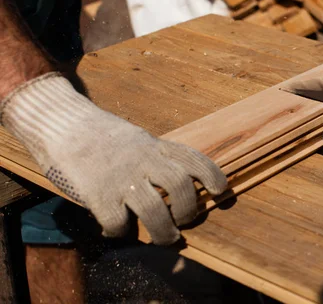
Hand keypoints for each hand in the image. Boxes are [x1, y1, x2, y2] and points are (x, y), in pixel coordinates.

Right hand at [0, 73, 227, 244]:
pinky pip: (119, 224)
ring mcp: (122, 178)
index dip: (213, 176)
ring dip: (165, 233)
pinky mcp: (98, 194)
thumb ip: (155, 157)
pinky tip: (116, 229)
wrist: (62, 123)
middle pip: (181, 188)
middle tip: (185, 221)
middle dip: (189, 211)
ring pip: (156, 212)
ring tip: (165, 239)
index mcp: (155, 146)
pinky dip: (121, 232)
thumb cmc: (99, 135)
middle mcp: (144, 160)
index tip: (221, 192)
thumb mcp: (137, 139)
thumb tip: (175, 183)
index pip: (193, 159)